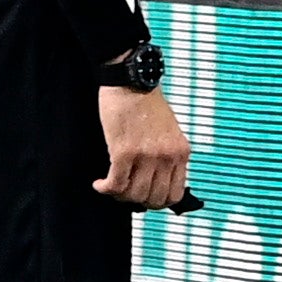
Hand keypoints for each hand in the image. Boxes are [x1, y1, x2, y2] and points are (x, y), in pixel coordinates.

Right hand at [95, 86, 191, 208]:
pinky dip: (105, 188)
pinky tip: (100, 183)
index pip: (174, 195)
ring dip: (119, 195)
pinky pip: (115, 185)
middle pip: (153, 199)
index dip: (156, 201)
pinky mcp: (124, 152)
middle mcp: (167, 156)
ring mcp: (147, 156)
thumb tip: (157, 183)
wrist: (131, 81)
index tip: (144, 196)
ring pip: (133, 195)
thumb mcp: (170, 132)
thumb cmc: (147, 104)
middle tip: (125, 191)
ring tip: (112, 184)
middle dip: (136, 200)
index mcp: (181, 152)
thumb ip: (168, 157)